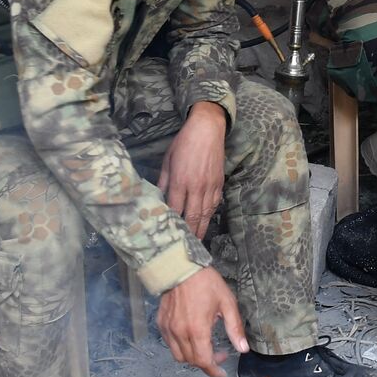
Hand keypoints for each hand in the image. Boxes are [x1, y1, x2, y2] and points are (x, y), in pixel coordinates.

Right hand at [157, 266, 248, 376]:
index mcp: (197, 329)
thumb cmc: (206, 283)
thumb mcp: (227, 303)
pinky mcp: (161, 324)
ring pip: (178, 356)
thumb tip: (243, 348)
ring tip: (205, 347)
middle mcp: (180, 333)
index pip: (203, 361)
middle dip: (206, 363)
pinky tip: (191, 337)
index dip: (213, 371)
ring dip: (192, 357)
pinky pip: (170, 344)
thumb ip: (234, 328)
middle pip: (191, 361)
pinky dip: (181, 347)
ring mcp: (168, 329)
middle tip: (219, 354)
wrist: (181, 267)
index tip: (221, 373)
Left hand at [159, 102, 226, 238]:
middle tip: (184, 247)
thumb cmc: (183, 142)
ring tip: (196, 242)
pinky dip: (210, 216)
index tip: (167, 234)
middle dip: (188, 233)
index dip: (172, 223)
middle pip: (192, 216)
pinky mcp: (219, 183)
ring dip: (201, 229)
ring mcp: (209, 186)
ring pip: (205, 214)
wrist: (207, 129)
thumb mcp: (167, 159)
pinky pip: (214, 204)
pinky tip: (205, 223)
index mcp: (180, 180)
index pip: (175, 208)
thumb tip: (157, 196)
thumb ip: (163, 180)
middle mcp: (196, 187)